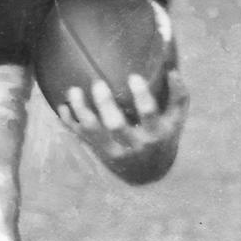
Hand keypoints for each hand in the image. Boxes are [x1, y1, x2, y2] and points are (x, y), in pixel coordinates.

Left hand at [58, 70, 189, 184]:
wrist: (149, 173)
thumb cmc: (164, 136)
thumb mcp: (176, 120)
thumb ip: (177, 94)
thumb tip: (172, 67)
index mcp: (156, 133)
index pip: (148, 113)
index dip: (140, 95)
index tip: (133, 76)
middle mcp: (134, 144)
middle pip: (115, 125)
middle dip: (104, 104)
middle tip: (97, 83)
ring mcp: (114, 150)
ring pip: (93, 131)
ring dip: (81, 110)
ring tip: (73, 90)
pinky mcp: (99, 152)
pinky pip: (81, 136)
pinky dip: (70, 122)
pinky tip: (63, 107)